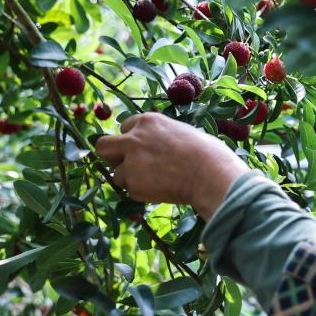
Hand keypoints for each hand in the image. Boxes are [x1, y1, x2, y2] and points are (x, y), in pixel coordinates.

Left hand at [94, 112, 248, 218]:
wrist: (211, 174)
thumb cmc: (208, 154)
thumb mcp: (182, 133)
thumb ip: (162, 137)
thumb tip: (158, 148)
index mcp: (148, 121)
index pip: (125, 127)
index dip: (132, 140)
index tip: (141, 150)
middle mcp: (134, 139)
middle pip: (103, 147)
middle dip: (113, 157)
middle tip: (128, 167)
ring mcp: (131, 162)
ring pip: (117, 175)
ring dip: (131, 180)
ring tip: (157, 183)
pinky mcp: (134, 184)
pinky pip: (131, 191)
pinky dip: (143, 194)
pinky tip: (164, 190)